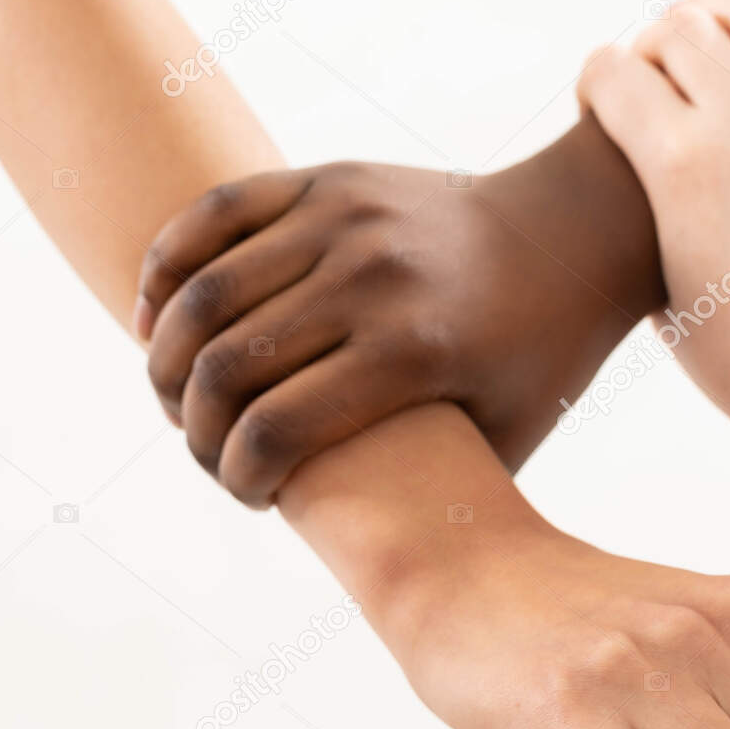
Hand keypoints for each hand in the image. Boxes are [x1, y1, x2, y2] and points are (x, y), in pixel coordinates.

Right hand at [136, 140, 660, 506]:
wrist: (570, 236)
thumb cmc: (536, 360)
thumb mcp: (505, 442)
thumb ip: (434, 489)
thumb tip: (368, 549)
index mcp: (413, 354)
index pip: (274, 432)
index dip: (236, 478)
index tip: (247, 495)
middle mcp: (371, 280)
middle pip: (225, 366)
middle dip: (191, 425)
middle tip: (201, 449)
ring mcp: (345, 219)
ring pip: (204, 292)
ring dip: (166, 355)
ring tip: (172, 392)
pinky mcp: (329, 179)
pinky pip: (216, 214)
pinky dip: (170, 266)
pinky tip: (159, 316)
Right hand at [576, 0, 729, 479]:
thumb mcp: (663, 296)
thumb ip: (644, 221)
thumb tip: (637, 181)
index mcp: (678, 169)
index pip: (611, 72)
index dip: (594, 85)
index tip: (600, 111)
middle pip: (676, 30)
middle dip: (650, 49)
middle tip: (652, 87)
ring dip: (713, 12)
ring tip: (701, 36)